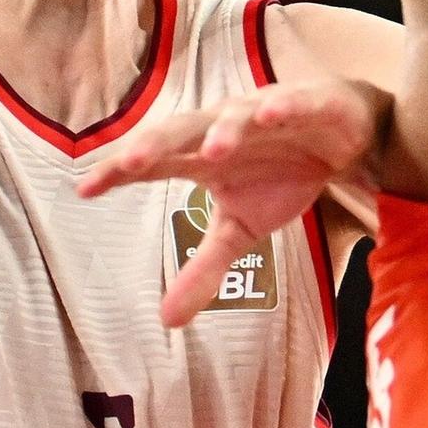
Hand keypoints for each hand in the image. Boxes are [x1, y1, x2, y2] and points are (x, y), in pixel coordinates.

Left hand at [79, 81, 385, 326]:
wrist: (343, 138)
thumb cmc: (281, 174)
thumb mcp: (241, 229)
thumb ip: (205, 268)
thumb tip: (168, 323)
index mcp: (201, 156)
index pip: (153, 163)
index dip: (118, 172)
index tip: (85, 191)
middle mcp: (223, 129)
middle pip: (182, 132)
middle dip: (157, 144)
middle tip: (130, 163)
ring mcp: (263, 113)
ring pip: (236, 116)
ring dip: (223, 131)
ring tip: (212, 152)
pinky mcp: (305, 105)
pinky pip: (291, 105)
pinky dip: (280, 108)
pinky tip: (269, 116)